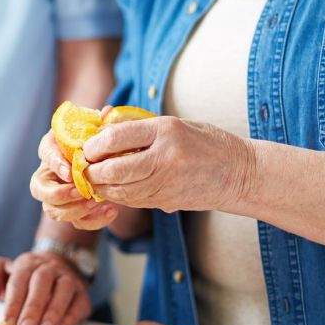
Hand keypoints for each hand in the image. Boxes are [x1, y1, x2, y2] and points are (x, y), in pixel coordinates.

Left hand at [0, 253, 91, 324]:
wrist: (53, 268)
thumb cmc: (20, 279)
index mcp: (26, 262)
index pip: (19, 279)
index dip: (13, 302)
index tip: (7, 324)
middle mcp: (49, 266)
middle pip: (42, 281)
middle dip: (33, 308)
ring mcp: (68, 278)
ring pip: (63, 289)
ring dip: (53, 312)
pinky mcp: (81, 294)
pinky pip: (78, 303)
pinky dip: (70, 318)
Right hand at [30, 131, 120, 229]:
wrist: (104, 156)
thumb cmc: (94, 139)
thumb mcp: (95, 127)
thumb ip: (99, 122)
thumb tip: (107, 111)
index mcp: (52, 148)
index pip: (46, 154)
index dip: (55, 164)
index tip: (69, 171)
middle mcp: (49, 173)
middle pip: (39, 189)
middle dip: (58, 194)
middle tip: (80, 191)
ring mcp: (58, 195)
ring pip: (53, 211)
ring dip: (74, 210)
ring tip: (96, 201)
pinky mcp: (74, 211)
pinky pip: (77, 222)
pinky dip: (94, 220)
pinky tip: (112, 210)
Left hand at [84, 116, 254, 213]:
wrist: (240, 173)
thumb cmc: (205, 142)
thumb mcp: (174, 124)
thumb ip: (138, 126)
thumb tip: (101, 125)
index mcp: (165, 130)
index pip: (116, 137)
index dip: (94, 145)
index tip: (86, 148)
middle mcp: (165, 157)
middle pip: (114, 169)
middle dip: (92, 170)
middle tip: (84, 167)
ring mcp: (167, 182)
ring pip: (120, 190)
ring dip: (101, 186)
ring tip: (94, 178)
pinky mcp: (168, 201)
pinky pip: (133, 200)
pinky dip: (117, 195)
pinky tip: (112, 188)